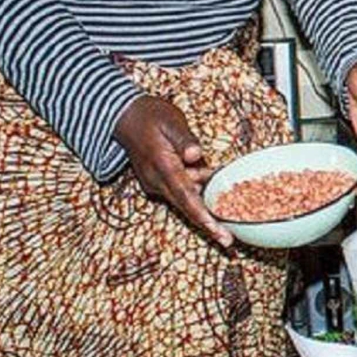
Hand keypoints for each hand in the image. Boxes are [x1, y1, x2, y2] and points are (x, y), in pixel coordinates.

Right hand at [114, 94, 232, 247]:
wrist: (125, 116)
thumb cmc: (151, 116)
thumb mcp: (171, 121)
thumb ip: (184, 138)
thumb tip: (195, 155)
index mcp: (163, 168)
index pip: (186, 198)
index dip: (203, 218)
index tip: (218, 233)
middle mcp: (158, 181)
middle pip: (187, 207)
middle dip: (208, 223)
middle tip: (229, 239)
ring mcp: (157, 182)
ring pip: (186, 198)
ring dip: (206, 200)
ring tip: (230, 202)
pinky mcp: (160, 180)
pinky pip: (183, 189)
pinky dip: (199, 187)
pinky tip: (213, 176)